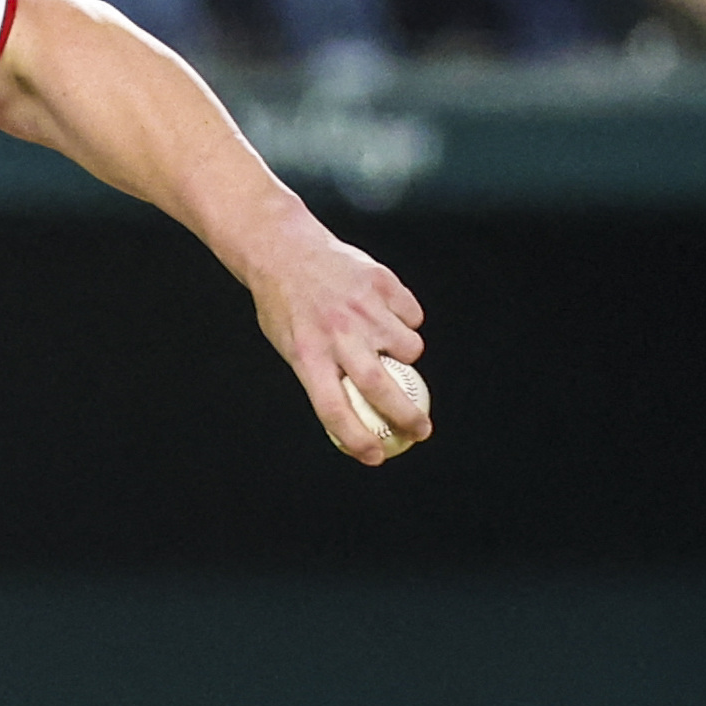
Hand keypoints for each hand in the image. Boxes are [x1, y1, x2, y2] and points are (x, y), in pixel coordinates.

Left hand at [244, 220, 430, 463]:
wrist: (284, 249)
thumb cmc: (285, 306)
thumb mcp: (290, 345)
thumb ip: (322, 375)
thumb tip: (356, 418)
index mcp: (306, 354)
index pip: (334, 410)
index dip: (358, 440)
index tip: (377, 456)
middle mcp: (337, 333)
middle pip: (383, 387)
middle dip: (408, 417)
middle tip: (421, 430)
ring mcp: (363, 307)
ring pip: (410, 348)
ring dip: (406, 354)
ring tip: (382, 339)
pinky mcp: (382, 283)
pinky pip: (412, 316)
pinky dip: (405, 320)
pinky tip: (382, 310)